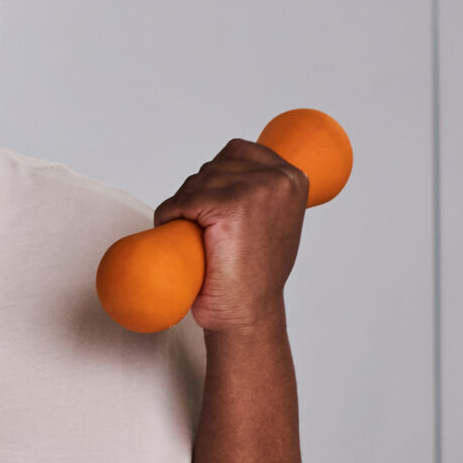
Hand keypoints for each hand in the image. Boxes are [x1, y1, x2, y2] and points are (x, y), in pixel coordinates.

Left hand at [154, 137, 307, 334]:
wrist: (247, 311)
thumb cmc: (255, 274)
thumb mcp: (273, 221)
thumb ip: (263, 192)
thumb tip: (236, 172)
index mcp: (292, 178)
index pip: (238, 151)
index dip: (215, 176)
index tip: (210, 203)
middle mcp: (278, 179)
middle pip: (214, 167)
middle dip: (197, 194)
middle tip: (200, 228)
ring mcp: (255, 190)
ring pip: (196, 183)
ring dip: (182, 206)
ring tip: (193, 234)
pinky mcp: (228, 207)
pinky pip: (182, 201)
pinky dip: (170, 215)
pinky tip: (177, 233)